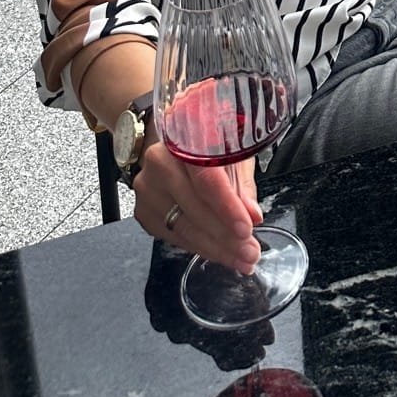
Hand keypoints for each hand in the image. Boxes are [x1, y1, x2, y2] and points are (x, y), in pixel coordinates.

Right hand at [132, 133, 263, 274]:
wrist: (173, 143)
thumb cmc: (207, 144)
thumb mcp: (232, 152)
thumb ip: (242, 184)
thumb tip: (253, 215)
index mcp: (185, 138)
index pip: (206, 179)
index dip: (227, 207)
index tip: (247, 229)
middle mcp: (159, 162)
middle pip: (194, 208)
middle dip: (226, 236)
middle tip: (250, 252)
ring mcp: (147, 188)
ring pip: (183, 227)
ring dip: (215, 247)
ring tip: (240, 258)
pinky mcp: (143, 210)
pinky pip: (173, 235)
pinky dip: (199, 246)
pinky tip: (219, 252)